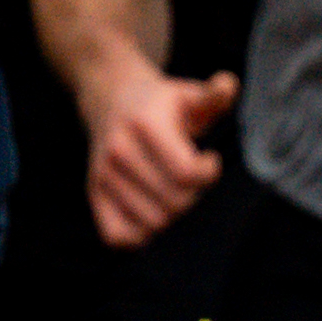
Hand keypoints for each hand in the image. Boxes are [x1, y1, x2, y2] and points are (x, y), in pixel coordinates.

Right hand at [78, 62, 231, 250]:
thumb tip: (228, 84)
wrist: (110, 96)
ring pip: (153, 223)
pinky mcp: (94, 192)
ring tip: (172, 190)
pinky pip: (118, 236)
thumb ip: (213, 94)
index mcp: (145, 123)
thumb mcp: (188, 93)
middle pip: (173, 202)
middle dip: (194, 195)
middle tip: (191, 179)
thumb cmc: (159, 102)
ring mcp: (103, 174)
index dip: (208, 173)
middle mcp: (119, 150)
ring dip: (172, 213)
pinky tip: (152, 210)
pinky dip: (140, 234)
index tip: (209, 160)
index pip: (185, 173)